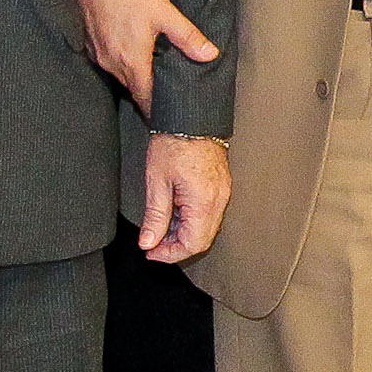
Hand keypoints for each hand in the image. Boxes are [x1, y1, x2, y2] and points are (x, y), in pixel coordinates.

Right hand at [75, 0, 221, 110]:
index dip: (156, 109)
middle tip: (163, 100)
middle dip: (147, 96)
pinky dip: (121, 66)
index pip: (145, 97)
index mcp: (133, 61)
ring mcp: (100, 56)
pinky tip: (130, 57)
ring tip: (151, 80)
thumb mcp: (165, 13)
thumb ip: (188, 36)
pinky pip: (108, 64)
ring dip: (134, 80)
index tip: (167, 116)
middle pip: (133, 89)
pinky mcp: (91, 46)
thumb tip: (210, 55)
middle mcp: (113, 64)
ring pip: (120, 77)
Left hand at [138, 133, 230, 263]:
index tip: (150, 252)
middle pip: (202, 240)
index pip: (192, 244)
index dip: (170, 254)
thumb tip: (149, 242)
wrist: (191, 117)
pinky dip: (191, 221)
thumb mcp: (157, 182)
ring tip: (160, 228)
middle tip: (153, 244)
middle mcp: (219, 201)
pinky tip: (174, 213)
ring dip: (183, 234)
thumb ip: (155, 217)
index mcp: (204, 202)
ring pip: (206, 228)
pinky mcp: (220, 187)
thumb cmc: (173, 144)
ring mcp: (223, 194)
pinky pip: (209, 214)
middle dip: (176, 247)